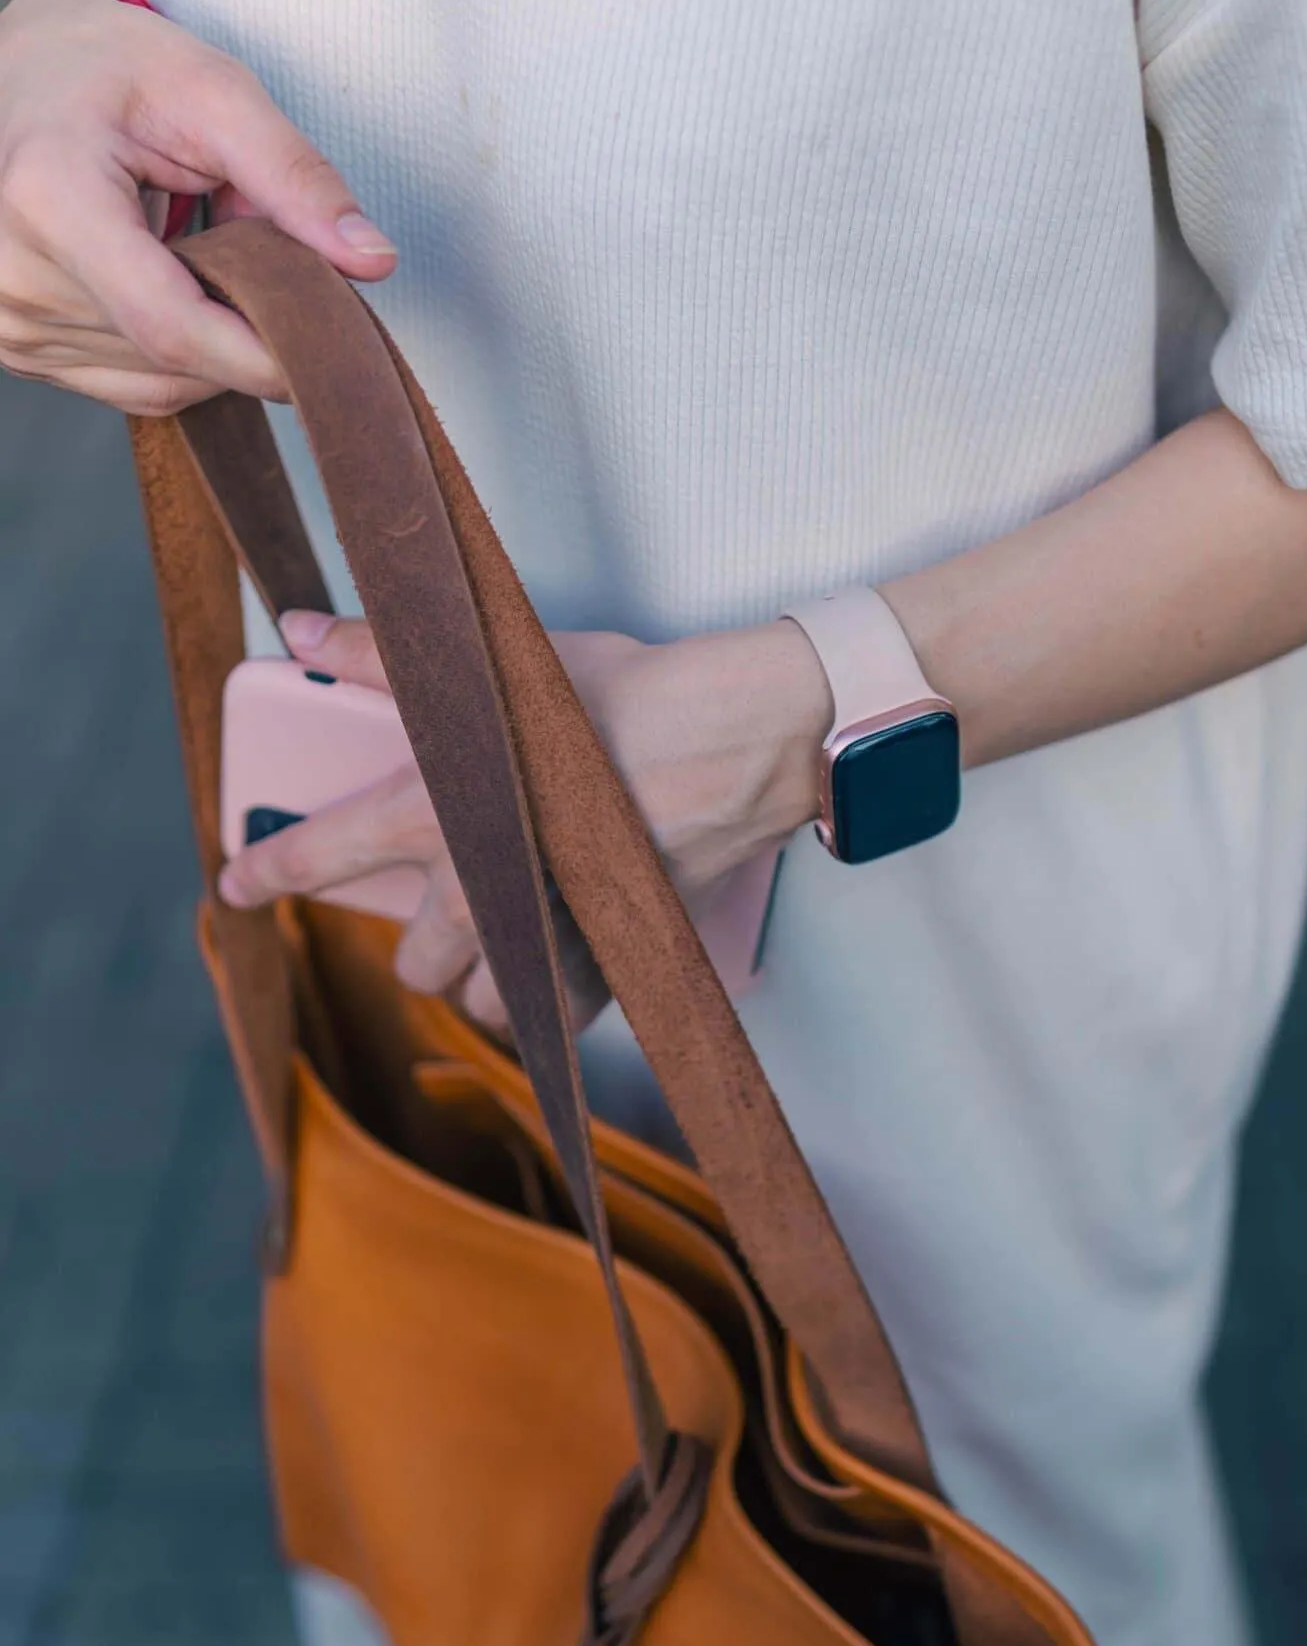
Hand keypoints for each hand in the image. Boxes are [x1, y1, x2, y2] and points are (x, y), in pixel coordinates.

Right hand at [0, 0, 394, 412]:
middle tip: (270, 260)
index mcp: (49, 199)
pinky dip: (180, 351)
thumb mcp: (209, 91)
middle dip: (248, 326)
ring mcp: (11, 322)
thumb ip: (295, 175)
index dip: (263, 355)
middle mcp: (15, 276)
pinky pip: (138, 385)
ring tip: (202, 251)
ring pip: (166, 383)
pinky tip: (173, 282)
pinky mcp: (21, 348)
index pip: (173, 326)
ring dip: (215, 339)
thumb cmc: (106, 68)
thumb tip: (372, 259)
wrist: (25, 75)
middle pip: (178, 358)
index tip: (330, 353)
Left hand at [216, 610, 827, 1027]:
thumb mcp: (500, 664)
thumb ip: (389, 656)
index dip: (268, 873)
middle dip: (417, 943)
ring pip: (483, 1000)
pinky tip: (558, 958)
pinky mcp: (608, 964)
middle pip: (413, 962)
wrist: (732, 745)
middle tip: (436, 907)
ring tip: (499, 940)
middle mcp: (480, 891)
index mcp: (437, 813)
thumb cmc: (623, 699)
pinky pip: (556, 1016)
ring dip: (481, 978)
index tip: (236, 886)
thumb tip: (304, 629)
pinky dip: (549, 998)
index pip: (323, 856)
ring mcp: (545, 938)